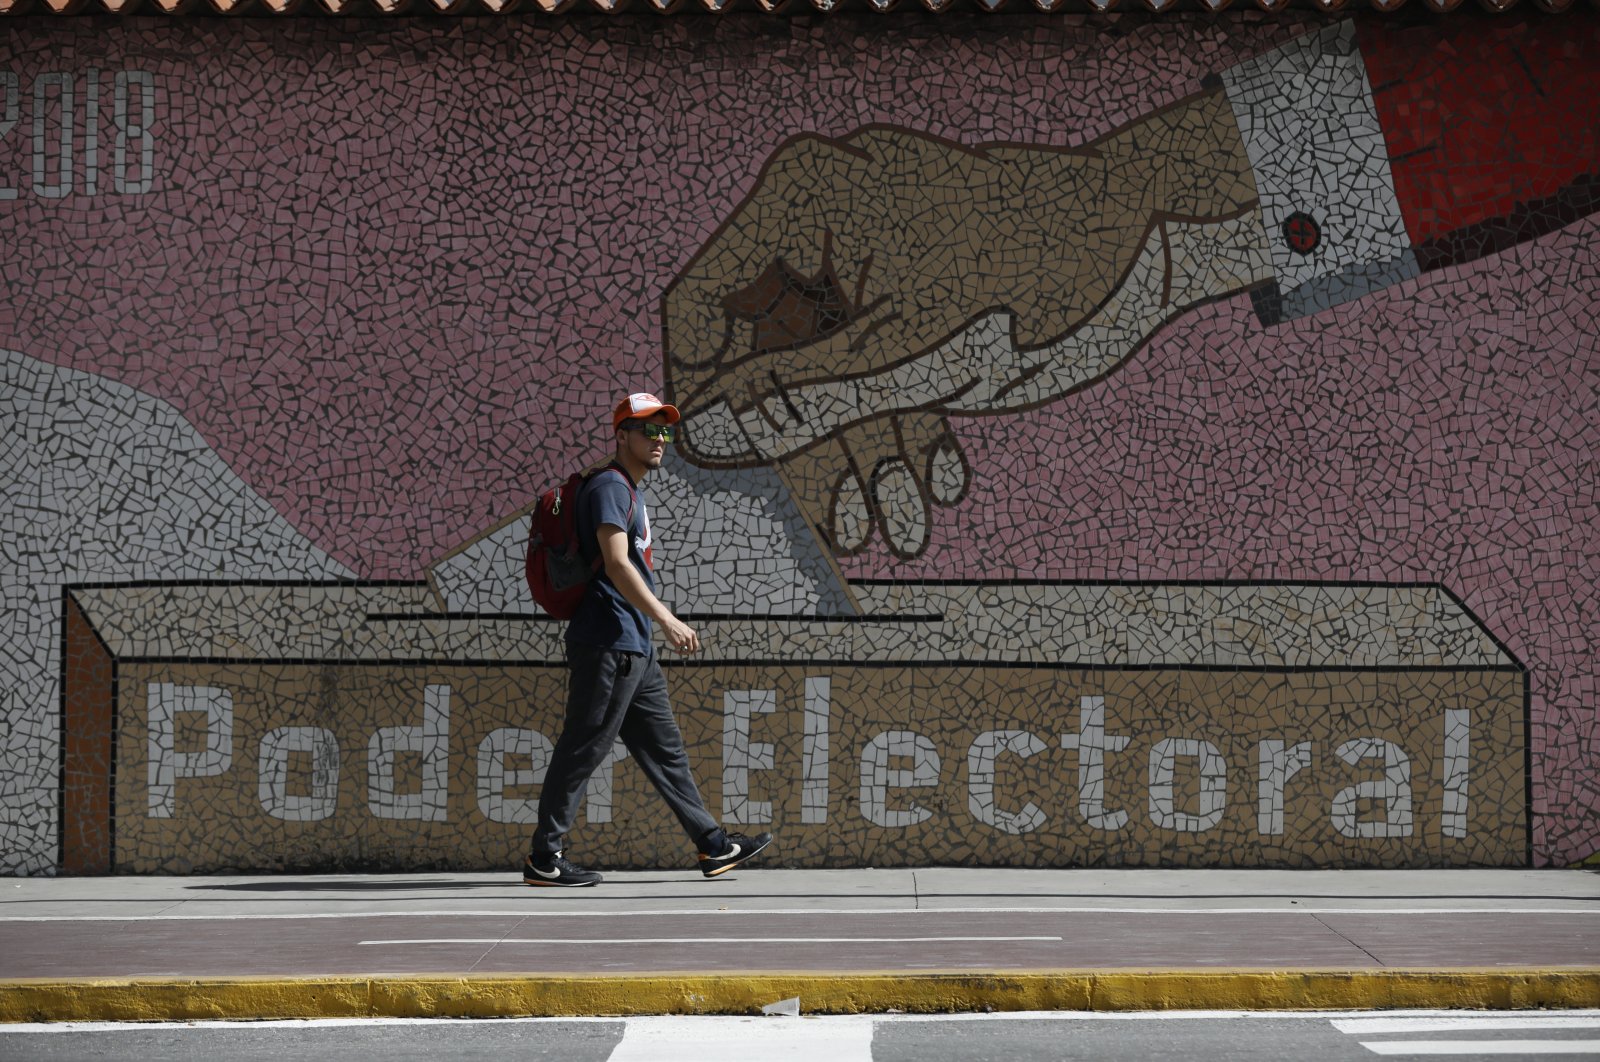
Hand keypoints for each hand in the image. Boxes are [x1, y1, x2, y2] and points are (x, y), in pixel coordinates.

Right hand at [661, 615, 699, 654]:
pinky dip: (677, 651)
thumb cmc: (676, 626)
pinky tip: (675, 650)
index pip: (696, 645)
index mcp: (692, 634)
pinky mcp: (677, 643)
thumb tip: (688, 645)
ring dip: (681, 652)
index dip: (694, 650)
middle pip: (691, 649)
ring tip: (678, 651)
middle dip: (687, 652)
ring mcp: (684, 640)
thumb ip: (688, 636)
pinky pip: (678, 650)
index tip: (691, 652)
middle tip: (683, 653)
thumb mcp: (686, 630)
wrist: (669, 622)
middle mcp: (689, 638)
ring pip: (684, 650)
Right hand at [664, 94, 1266, 557]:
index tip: (731, 471)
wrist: (1145, 242)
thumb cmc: (1032, 276)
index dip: (707, 397)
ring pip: (828, 375)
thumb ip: (796, 396)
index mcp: (799, 203)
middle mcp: (818, 226)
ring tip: (903, 529)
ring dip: (867, 456)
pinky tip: (940, 481)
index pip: (703, 307)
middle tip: (846, 532)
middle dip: (814, 450)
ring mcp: (863, 261)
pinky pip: (875, 367)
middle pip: (770, 357)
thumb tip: (699, 433)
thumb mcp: (906, 355)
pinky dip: (903, 425)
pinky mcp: (905, 293)